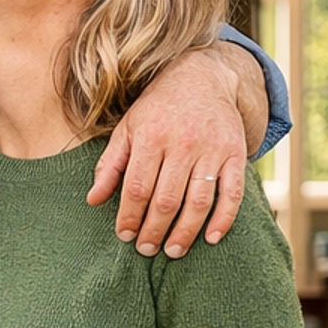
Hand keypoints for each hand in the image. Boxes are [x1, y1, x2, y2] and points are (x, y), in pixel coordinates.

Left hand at [87, 46, 247, 258]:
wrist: (201, 77)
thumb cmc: (157, 108)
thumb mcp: (127, 129)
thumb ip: (110, 165)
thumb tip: (92, 200)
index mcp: (151, 137)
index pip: (138, 187)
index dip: (130, 216)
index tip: (125, 235)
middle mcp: (182, 144)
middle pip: (167, 199)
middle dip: (154, 230)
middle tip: (146, 250)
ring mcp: (212, 149)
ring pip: (198, 201)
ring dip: (185, 232)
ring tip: (173, 251)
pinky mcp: (235, 153)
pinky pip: (232, 192)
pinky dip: (223, 219)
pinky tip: (211, 238)